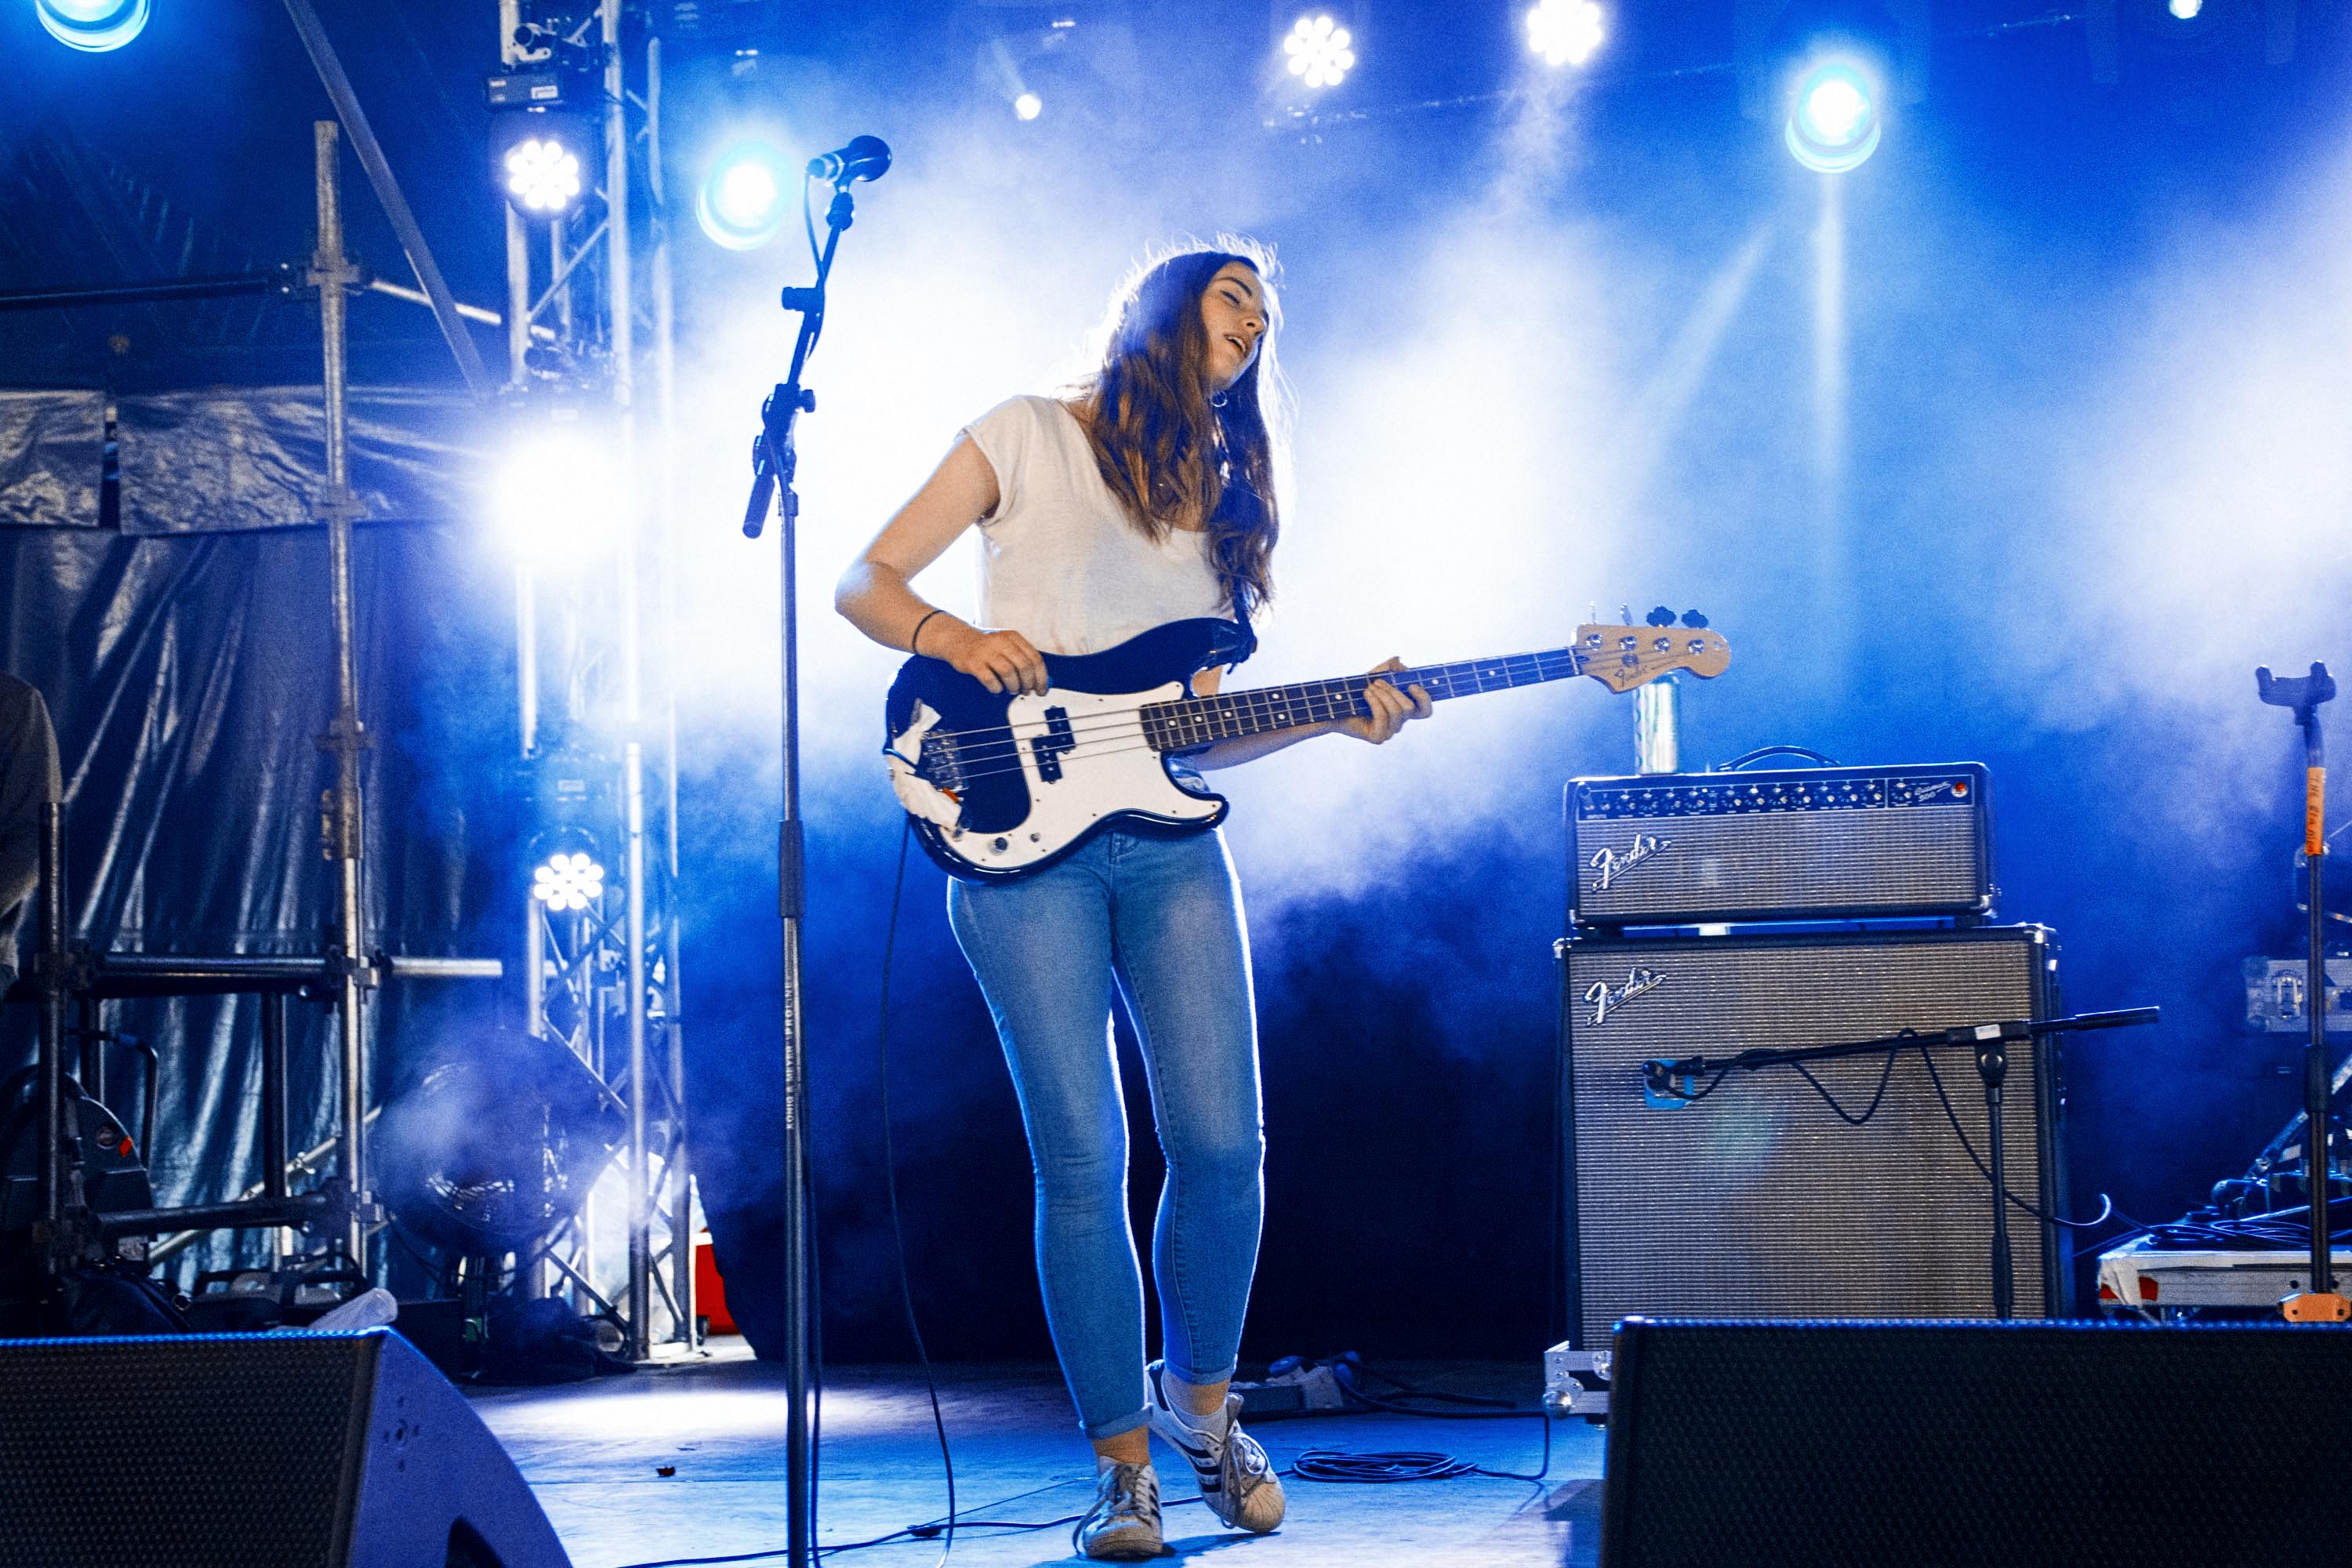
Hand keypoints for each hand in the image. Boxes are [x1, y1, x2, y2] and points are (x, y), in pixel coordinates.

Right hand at [935, 620, 1049, 696]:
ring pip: (1008, 672)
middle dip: (1028, 684)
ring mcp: (986, 651)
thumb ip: (1021, 659)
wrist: (956, 639)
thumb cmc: (985, 647)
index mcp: (1013, 637)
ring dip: (1013, 686)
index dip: (1041, 677)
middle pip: (1024, 666)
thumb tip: (1039, 682)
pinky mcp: (972, 662)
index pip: (1035, 658)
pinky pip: (990, 679)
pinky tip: (996, 689)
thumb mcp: (1005, 645)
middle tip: (1026, 692)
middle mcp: (1001, 641)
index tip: (1041, 690)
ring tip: (1012, 690)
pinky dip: (996, 688)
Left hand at [1336, 656, 1431, 744]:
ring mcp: (1389, 732)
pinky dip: (1375, 702)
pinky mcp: (1378, 737)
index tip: (1411, 685)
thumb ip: (1389, 668)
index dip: (1424, 698)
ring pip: (1397, 712)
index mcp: (1403, 710)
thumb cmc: (1356, 692)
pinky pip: (1383, 718)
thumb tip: (1402, 665)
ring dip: (1383, 695)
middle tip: (1377, 682)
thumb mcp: (1374, 675)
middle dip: (1393, 691)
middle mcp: (1399, 723)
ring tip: (1369, 688)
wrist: (1334, 706)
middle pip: (1410, 708)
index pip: (1425, 711)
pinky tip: (1366, 694)